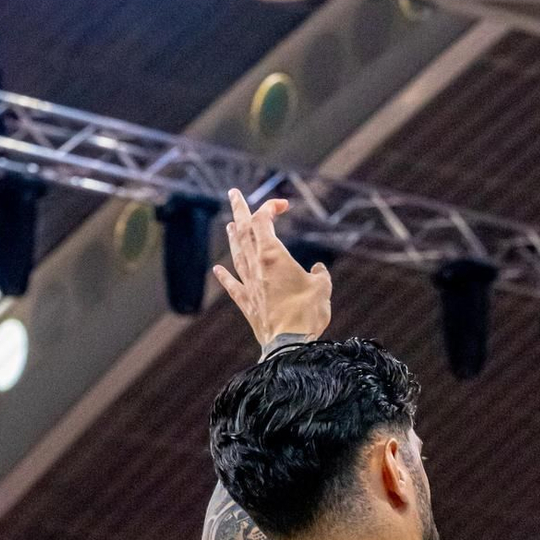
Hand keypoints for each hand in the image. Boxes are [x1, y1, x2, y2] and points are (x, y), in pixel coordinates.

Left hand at [212, 187, 331, 347]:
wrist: (290, 345)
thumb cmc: (307, 313)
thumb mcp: (322, 287)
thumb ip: (320, 274)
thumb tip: (317, 270)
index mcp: (272, 255)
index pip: (264, 220)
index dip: (270, 207)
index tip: (283, 205)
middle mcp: (256, 266)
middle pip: (243, 231)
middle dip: (239, 210)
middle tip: (233, 193)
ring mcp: (249, 285)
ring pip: (236, 254)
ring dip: (233, 237)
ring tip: (230, 225)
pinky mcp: (247, 304)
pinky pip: (232, 286)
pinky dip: (225, 276)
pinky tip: (217, 270)